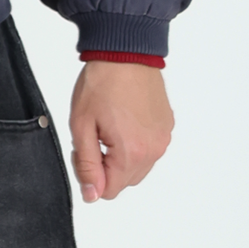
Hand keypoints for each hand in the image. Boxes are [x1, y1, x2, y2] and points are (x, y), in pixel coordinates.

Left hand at [68, 62, 172, 202]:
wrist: (125, 52)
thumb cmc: (102, 83)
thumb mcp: (81, 126)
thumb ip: (86, 165)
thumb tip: (92, 195)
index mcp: (132, 153)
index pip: (108, 191)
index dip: (90, 174)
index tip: (84, 149)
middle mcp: (154, 150)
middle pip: (124, 181)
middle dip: (106, 167)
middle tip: (94, 135)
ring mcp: (163, 138)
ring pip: (138, 167)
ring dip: (121, 156)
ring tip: (110, 126)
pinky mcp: (167, 126)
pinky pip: (149, 148)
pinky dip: (135, 143)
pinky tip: (123, 119)